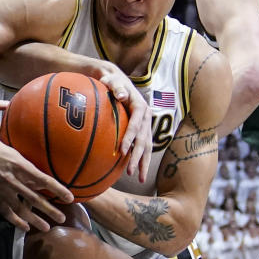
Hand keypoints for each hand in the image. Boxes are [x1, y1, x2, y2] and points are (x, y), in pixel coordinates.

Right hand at [0, 136, 70, 231]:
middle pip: (35, 198)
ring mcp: (2, 190)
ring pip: (22, 209)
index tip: (70, 197)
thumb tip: (44, 174)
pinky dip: (16, 221)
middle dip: (50, 209)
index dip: (58, 189)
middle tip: (62, 218)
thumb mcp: (16, 152)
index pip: (44, 180)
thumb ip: (29, 165)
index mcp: (21, 165)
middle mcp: (13, 179)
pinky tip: (26, 227)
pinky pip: (6, 212)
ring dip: (35, 219)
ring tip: (47, 227)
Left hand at [96, 63, 151, 182]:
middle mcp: (146, 116)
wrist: (117, 80)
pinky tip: (136, 172)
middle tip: (130, 172)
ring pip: (147, 146)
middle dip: (138, 157)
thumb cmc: (111, 80)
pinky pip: (143, 146)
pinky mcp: (142, 129)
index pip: (135, 124)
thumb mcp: (112, 80)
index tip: (122, 151)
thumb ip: (116, 87)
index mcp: (140, 105)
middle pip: (144, 139)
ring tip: (139, 179)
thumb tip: (122, 96)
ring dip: (143, 162)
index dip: (130, 137)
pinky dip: (141, 159)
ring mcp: (145, 124)